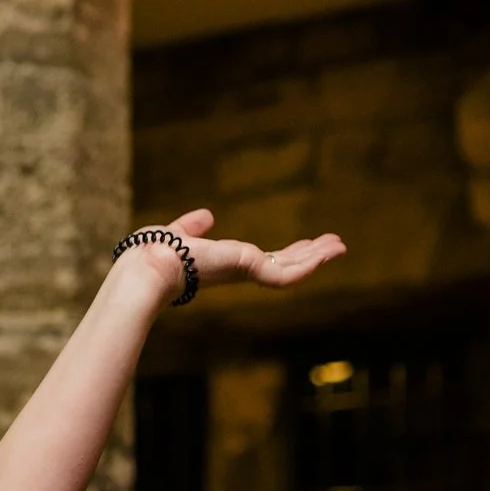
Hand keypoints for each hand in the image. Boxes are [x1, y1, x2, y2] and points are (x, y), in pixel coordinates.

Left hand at [123, 207, 345, 300]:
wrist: (149, 265)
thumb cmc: (154, 253)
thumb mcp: (179, 234)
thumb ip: (192, 227)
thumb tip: (205, 216)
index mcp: (225, 263)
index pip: (262, 259)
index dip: (286, 253)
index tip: (306, 244)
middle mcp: (238, 271)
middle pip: (282, 265)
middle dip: (309, 255)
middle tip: (335, 246)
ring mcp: (244, 272)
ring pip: (290, 270)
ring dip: (316, 258)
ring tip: (340, 246)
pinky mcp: (248, 270)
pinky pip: (285, 274)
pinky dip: (309, 265)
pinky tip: (328, 253)